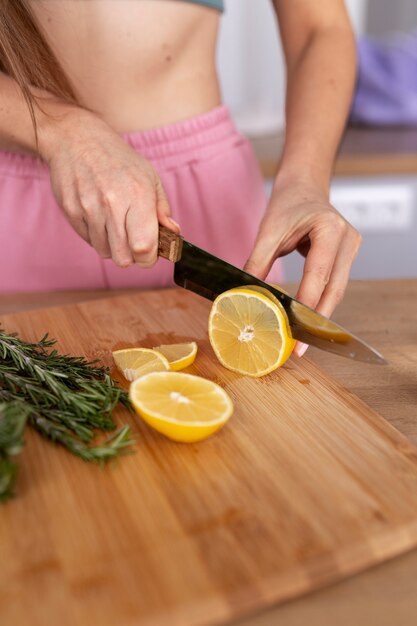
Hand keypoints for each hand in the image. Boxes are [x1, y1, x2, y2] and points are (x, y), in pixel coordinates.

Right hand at [39, 107, 178, 267]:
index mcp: (138, 196)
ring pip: (105, 252)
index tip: (150, 252)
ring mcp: (89, 208)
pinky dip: (96, 236)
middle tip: (133, 241)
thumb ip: (162, 209)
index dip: (149, 258)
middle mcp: (112, 204)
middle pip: (124, 258)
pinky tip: (98, 216)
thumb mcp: (149, 177)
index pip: (144, 248)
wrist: (77, 139)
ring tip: (114, 224)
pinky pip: (88, 241)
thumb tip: (173, 234)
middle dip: (132, 256)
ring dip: (113, 246)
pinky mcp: (71, 211)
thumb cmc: (118, 159)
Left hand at [244, 181, 361, 355]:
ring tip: (302, 340)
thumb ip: (258, 262)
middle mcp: (348, 240)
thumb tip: (244, 294)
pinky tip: (307, 320)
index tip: (293, 330)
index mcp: (330, 230)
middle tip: (299, 348)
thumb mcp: (268, 231)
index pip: (318, 277)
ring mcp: (351, 249)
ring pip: (336, 292)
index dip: (306, 307)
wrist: (304, 186)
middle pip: (334, 291)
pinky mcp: (347, 257)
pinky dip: (320, 303)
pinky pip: (334, 286)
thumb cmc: (287, 204)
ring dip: (319, 316)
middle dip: (316, 321)